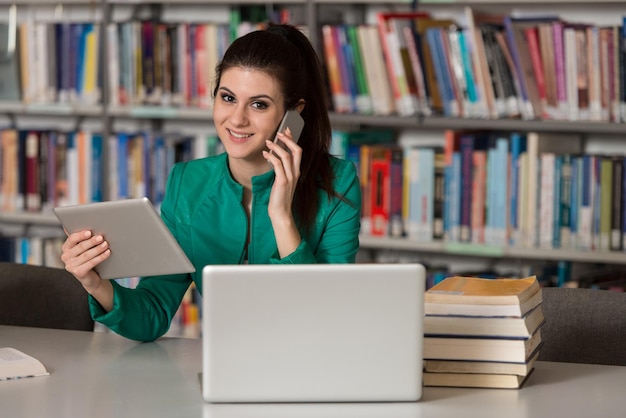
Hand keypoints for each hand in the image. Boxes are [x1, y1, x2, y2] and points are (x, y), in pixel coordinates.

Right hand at [60, 230, 112, 307]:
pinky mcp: (78, 272)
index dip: (81, 235)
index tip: (89, 232)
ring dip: (97, 249)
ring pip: (87, 255)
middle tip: (101, 237)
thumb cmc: (88, 258)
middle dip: (92, 241)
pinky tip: (107, 253)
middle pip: (80, 247)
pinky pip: (91, 263)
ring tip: (106, 244)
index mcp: (66, 247)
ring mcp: (70, 265)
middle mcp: (65, 256)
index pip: (72, 239)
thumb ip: (82, 237)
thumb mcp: (84, 248)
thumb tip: (82, 221)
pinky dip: (100, 257)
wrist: (91, 277)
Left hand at [262, 128, 302, 256]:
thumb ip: (280, 170)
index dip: (293, 140)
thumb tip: (274, 157)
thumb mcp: (281, 181)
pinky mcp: (282, 182)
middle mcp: (295, 173)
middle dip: (288, 139)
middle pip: (297, 150)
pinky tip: (265, 154)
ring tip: (268, 142)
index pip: (298, 152)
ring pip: (286, 155)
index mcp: (296, 172)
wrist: (281, 214)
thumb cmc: (279, 198)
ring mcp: (290, 177)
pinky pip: (277, 164)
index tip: (286, 131)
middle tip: (279, 132)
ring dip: (277, 146)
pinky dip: (271, 156)